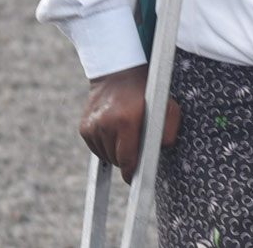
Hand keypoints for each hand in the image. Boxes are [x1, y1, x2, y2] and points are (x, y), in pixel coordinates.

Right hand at [78, 65, 181, 184]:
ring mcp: (92, 126)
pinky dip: (107, 145)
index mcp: (127, 120)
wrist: (119, 71)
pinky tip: (115, 131)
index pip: (127, 160)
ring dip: (117, 152)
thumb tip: (157, 158)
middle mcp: (106, 124)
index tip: (136, 181)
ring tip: (127, 133)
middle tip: (137, 145)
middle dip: (128, 159)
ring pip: (106, 155)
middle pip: (117, 160)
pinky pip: (97, 148)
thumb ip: (167, 133)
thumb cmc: (148, 91)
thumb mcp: (168, 107)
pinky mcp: (84, 127)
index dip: (132, 173)